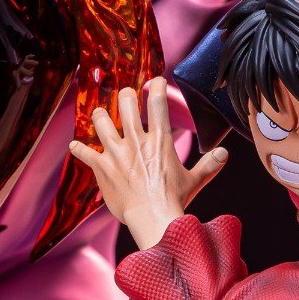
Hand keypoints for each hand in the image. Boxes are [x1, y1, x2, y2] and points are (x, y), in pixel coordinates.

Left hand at [69, 76, 227, 248]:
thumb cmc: (173, 200)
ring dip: (100, 115)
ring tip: (100, 113)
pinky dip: (79, 149)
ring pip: (101, 121)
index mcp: (159, 140)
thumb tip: (224, 153)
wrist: (152, 218)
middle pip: (125, 103)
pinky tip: (74, 146)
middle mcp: (136, 141)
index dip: (157, 86)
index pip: (158, 102)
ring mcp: (117, 153)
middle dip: (125, 96)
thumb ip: (209, 164)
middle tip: (126, 96)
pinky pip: (85, 154)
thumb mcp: (195, 180)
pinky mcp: (102, 168)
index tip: (155, 81)